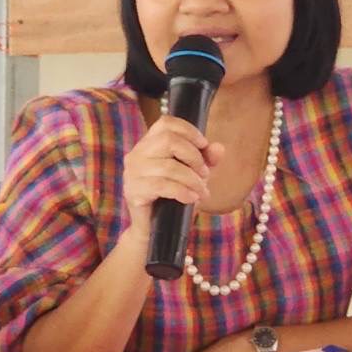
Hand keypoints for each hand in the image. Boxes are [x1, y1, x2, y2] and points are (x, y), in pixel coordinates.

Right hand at [122, 116, 225, 242]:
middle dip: (194, 156)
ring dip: (192, 180)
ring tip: (202, 191)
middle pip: (168, 140)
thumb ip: (206, 160)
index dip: (188, 130)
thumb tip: (218, 148)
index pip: (165, 122)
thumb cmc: (172, 197)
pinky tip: (192, 199)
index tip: (204, 145)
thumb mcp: (194, 175)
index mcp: (148, 144)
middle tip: (205, 174)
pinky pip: (163, 186)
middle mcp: (137, 154)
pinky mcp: (133, 191)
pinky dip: (183, 191)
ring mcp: (132, 173)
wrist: (153, 229)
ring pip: (168, 166)